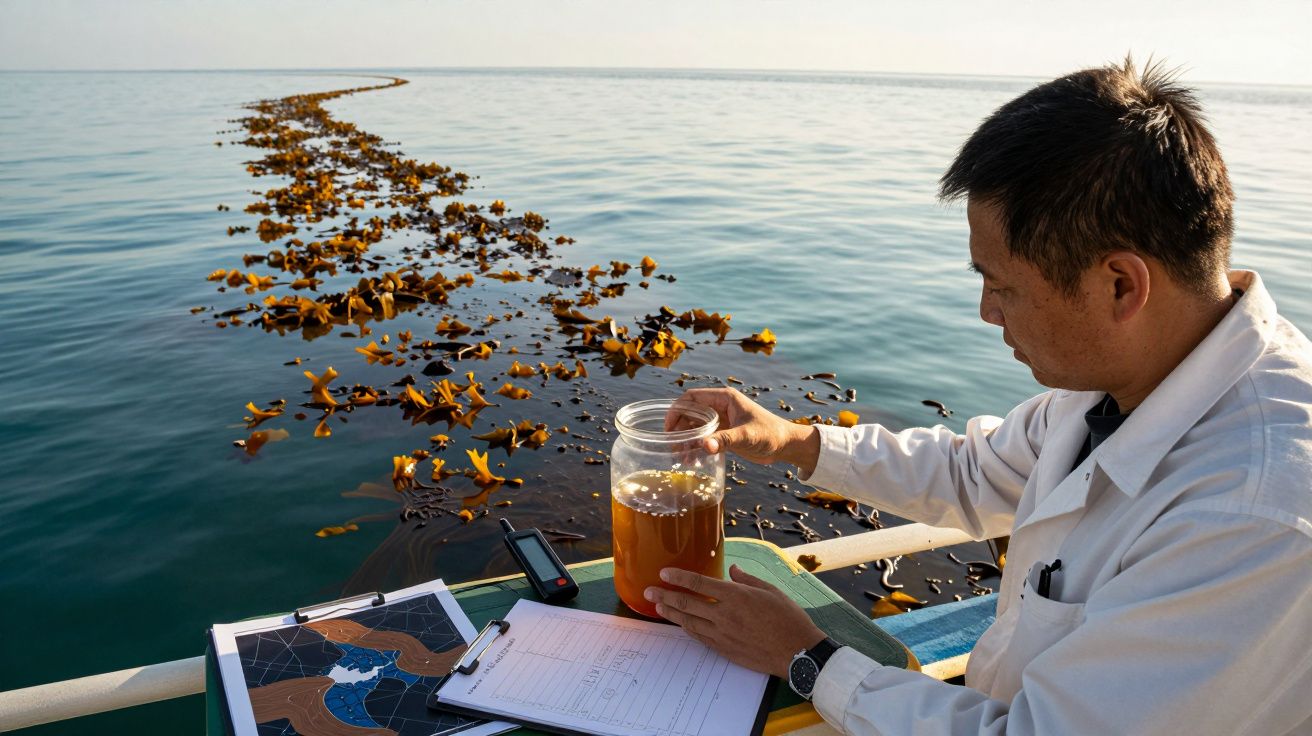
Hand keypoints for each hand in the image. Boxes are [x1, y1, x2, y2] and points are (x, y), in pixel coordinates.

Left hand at [645, 564, 826, 677]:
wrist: (797, 652)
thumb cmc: (788, 618)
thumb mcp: (771, 591)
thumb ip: (747, 579)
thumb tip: (732, 570)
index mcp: (736, 596)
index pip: (699, 583)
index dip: (679, 577)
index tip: (664, 573)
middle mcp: (725, 615)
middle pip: (688, 603)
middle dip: (666, 596)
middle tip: (650, 591)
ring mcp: (723, 634)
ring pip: (690, 622)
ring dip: (672, 614)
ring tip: (658, 607)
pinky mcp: (725, 649)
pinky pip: (700, 637)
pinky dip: (688, 629)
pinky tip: (681, 624)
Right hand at [665, 388, 820, 472]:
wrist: (786, 445)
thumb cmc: (770, 434)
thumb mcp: (746, 436)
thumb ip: (725, 440)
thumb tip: (705, 446)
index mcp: (725, 399)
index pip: (692, 398)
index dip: (676, 410)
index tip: (667, 427)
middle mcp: (721, 407)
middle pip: (690, 413)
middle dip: (679, 428)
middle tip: (672, 446)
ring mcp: (722, 420)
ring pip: (696, 427)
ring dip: (686, 440)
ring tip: (680, 457)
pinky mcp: (725, 433)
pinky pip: (704, 437)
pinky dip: (696, 447)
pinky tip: (692, 460)